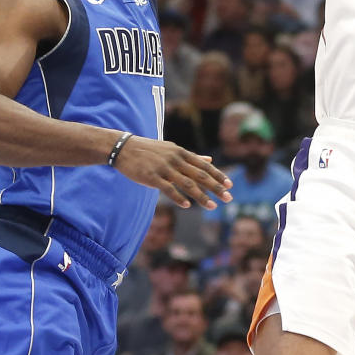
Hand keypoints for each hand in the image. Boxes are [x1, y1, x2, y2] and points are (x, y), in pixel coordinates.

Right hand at [115, 136, 231, 209]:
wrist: (125, 148)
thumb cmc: (151, 151)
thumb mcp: (172, 150)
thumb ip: (191, 157)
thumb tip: (210, 159)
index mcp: (181, 153)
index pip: (204, 165)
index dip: (218, 175)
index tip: (229, 185)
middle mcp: (175, 159)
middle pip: (199, 175)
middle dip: (215, 187)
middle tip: (228, 198)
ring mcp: (164, 168)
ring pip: (186, 183)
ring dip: (201, 196)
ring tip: (212, 206)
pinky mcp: (151, 177)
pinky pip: (168, 188)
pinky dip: (178, 197)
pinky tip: (187, 205)